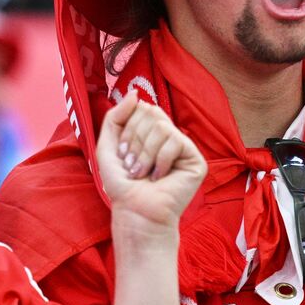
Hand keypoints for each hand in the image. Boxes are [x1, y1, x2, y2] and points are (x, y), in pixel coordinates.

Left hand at [95, 91, 205, 240]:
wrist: (135, 211)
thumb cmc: (122, 185)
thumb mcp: (108, 146)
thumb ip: (115, 117)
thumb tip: (135, 93)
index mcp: (151, 133)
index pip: (141, 109)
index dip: (128, 129)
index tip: (124, 155)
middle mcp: (169, 137)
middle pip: (150, 113)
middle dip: (135, 141)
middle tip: (133, 166)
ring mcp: (183, 148)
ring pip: (161, 127)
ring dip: (145, 153)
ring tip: (143, 173)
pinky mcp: (196, 160)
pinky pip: (174, 141)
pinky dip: (160, 160)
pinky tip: (159, 177)